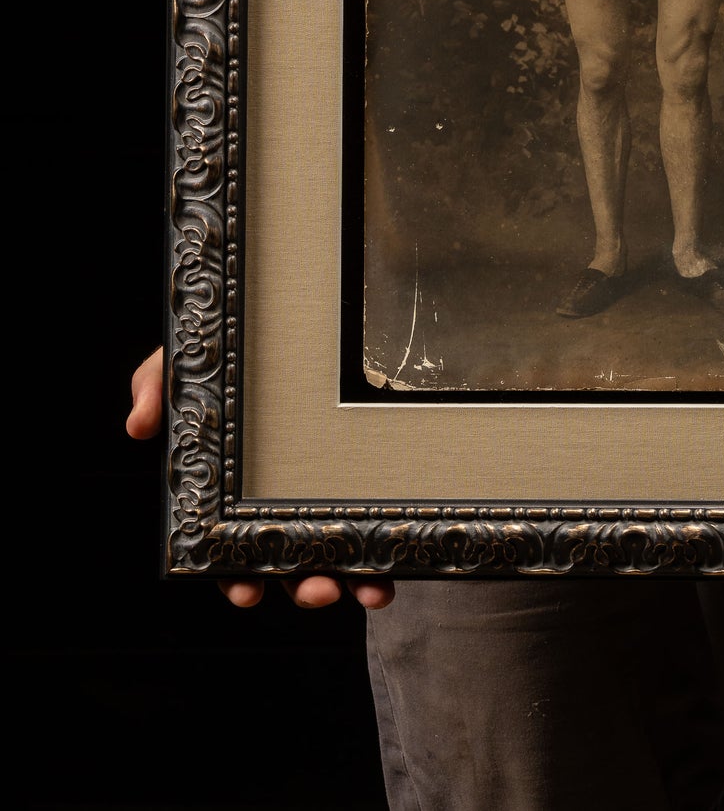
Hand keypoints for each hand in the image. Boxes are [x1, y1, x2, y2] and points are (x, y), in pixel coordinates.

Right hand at [127, 348, 394, 610]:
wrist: (290, 322)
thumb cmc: (228, 360)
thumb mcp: (184, 364)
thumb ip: (155, 386)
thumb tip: (140, 424)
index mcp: (235, 499)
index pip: (232, 554)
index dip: (237, 579)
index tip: (246, 591)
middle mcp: (281, 510)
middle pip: (291, 568)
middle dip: (305, 589)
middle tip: (318, 590)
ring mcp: (324, 502)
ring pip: (338, 562)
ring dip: (351, 586)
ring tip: (366, 591)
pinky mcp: (363, 486)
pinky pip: (377, 534)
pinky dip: (384, 564)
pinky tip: (393, 575)